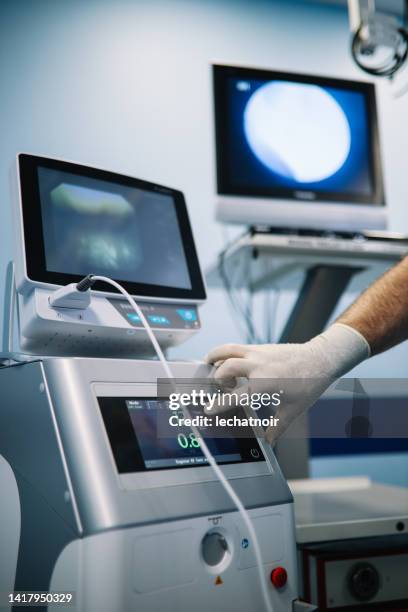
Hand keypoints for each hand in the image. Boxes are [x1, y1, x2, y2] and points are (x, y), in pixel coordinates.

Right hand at [206, 324, 369, 443]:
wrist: (320, 359)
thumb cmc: (309, 385)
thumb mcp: (293, 410)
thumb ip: (277, 427)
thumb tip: (268, 443)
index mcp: (265, 383)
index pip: (237, 395)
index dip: (220, 404)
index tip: (209, 409)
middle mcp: (258, 365)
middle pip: (226, 367)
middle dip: (217, 378)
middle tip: (219, 388)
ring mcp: (258, 353)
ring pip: (227, 350)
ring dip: (214, 356)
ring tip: (207, 364)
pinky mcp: (260, 347)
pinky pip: (236, 347)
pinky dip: (226, 354)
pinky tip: (227, 363)